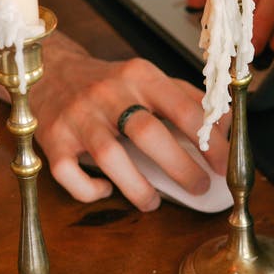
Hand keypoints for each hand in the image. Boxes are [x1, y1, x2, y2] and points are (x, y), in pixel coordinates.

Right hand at [30, 48, 228, 210]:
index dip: (209, 141)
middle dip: (180, 167)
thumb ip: (186, 99)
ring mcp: (78, 117)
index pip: (183, 109)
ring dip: (137, 186)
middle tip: (198, 187)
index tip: (222, 165)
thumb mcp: (149, 79)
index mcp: (140, 76)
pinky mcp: (53, 139)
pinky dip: (89, 189)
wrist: (50, 70)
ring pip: (109, 156)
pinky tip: (106, 190)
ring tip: (153, 202)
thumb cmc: (110, 83)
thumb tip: (223, 126)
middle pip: (148, 133)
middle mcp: (108, 94)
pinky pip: (68, 173)